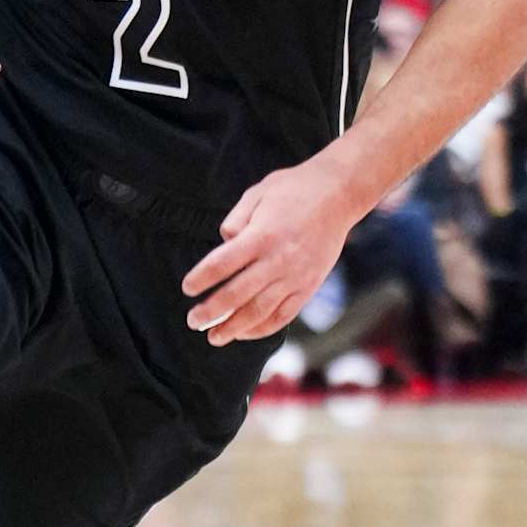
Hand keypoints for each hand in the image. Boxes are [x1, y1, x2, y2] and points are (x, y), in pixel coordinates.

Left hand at [182, 159, 359, 345]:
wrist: (339, 194)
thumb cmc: (293, 190)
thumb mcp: (257, 193)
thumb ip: (235, 221)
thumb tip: (223, 244)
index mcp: (261, 236)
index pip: (222, 264)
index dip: (201, 279)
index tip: (187, 288)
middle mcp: (278, 260)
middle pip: (237, 295)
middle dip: (211, 312)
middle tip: (193, 321)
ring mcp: (296, 277)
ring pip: (259, 312)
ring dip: (233, 328)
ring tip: (214, 337)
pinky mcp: (309, 286)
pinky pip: (283, 315)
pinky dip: (262, 328)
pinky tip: (244, 333)